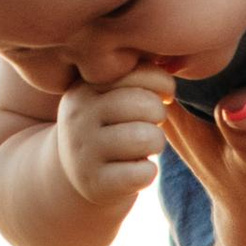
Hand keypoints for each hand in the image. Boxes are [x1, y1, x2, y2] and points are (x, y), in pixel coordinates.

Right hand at [53, 73, 170, 210]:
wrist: (74, 174)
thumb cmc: (108, 124)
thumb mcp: (112, 93)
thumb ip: (136, 73)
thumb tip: (171, 60)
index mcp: (84, 87)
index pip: (138, 73)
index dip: (162, 83)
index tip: (161, 95)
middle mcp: (78, 117)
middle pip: (145, 106)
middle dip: (158, 115)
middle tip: (150, 124)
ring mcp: (83, 153)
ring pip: (146, 138)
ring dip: (156, 143)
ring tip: (144, 146)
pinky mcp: (95, 185)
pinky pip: (143, 173)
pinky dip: (148, 173)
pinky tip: (135, 170)